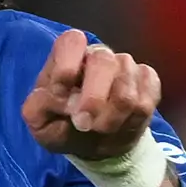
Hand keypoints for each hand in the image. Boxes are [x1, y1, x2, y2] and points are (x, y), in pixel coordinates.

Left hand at [20, 28, 162, 162]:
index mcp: (67, 56)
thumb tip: (56, 97)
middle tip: (83, 124)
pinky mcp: (148, 81)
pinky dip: (133, 120)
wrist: (95, 145)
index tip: (61, 91)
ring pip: (127, 86)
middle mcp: (98, 55)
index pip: (71, 41)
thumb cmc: (63, 127)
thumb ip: (38, 107)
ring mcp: (126, 66)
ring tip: (100, 129)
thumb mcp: (39, 123)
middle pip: (104, 62)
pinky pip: (147, 99)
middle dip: (93, 99)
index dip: (67, 64)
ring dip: (112, 117)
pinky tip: (122, 124)